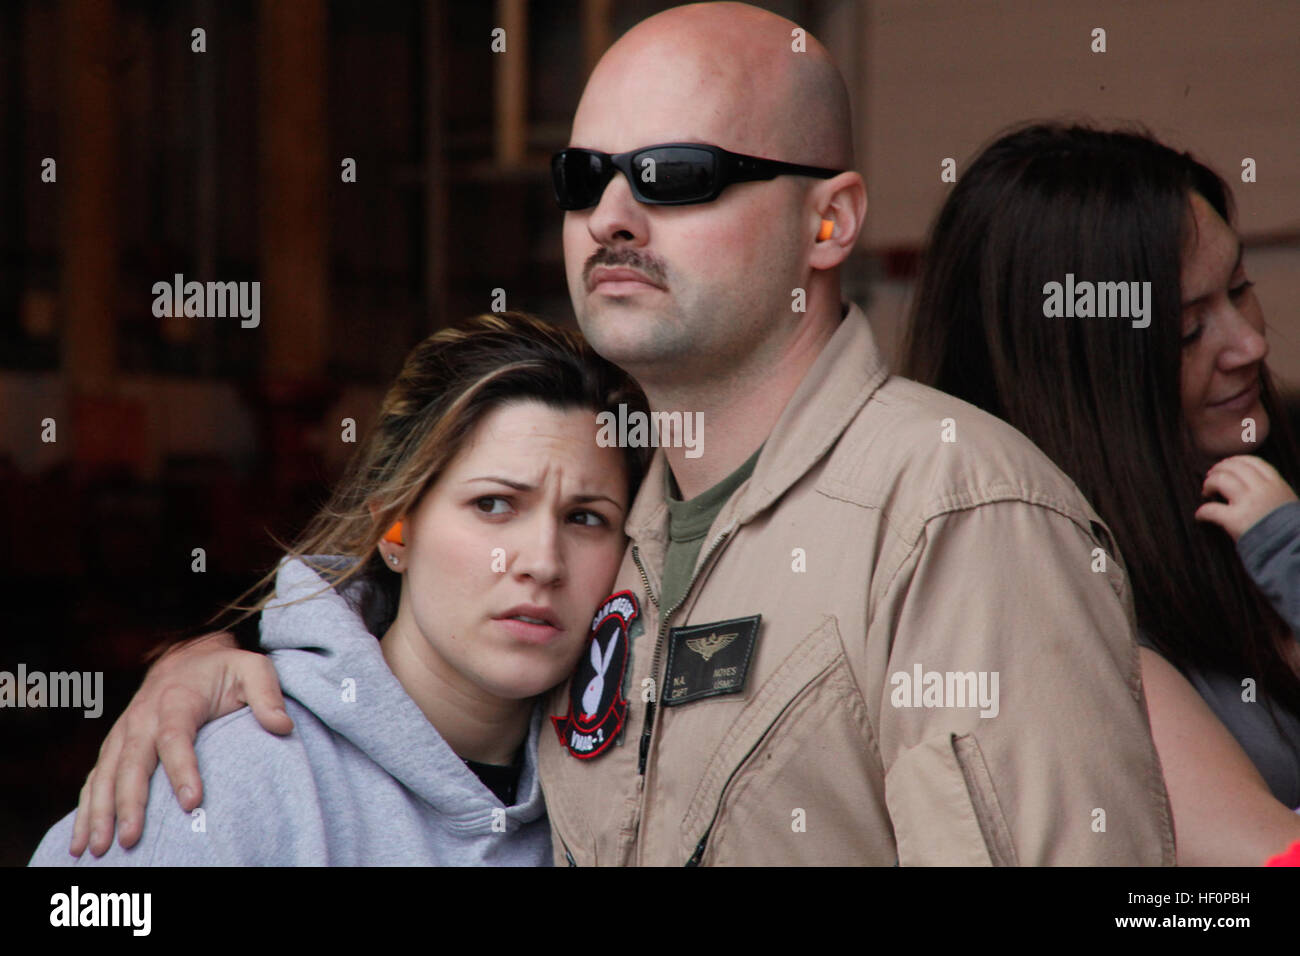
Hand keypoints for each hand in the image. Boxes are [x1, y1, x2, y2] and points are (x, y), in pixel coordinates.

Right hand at [69, 630, 292, 856]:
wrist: (187, 657)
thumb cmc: (224, 669)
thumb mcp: (253, 669)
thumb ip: (268, 694)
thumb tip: (282, 726)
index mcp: (177, 699)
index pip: (176, 736)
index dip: (182, 769)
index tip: (192, 802)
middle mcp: (143, 717)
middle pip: (133, 762)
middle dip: (130, 802)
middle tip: (131, 839)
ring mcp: (124, 733)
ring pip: (106, 774)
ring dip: (100, 812)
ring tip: (100, 848)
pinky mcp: (115, 747)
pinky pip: (95, 779)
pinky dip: (86, 809)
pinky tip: (83, 841)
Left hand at [1195, 455, 1298, 541]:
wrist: (1292, 550)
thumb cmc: (1292, 531)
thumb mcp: (1289, 503)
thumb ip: (1274, 491)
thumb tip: (1256, 485)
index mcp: (1276, 484)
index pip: (1253, 462)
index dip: (1236, 461)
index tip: (1226, 465)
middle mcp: (1262, 489)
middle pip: (1233, 468)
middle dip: (1218, 469)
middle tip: (1210, 476)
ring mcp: (1248, 503)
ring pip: (1220, 481)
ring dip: (1209, 484)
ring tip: (1206, 492)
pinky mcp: (1235, 520)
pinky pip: (1210, 509)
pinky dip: (1202, 512)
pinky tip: (1200, 517)